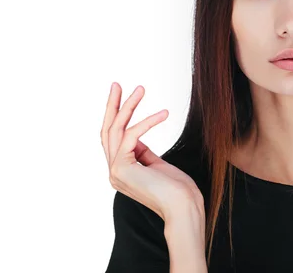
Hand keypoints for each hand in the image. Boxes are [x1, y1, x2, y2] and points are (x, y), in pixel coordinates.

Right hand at [101, 83, 203, 221]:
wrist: (184, 208)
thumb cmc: (177, 190)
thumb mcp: (157, 165)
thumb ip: (143, 152)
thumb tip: (137, 137)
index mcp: (121, 172)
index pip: (114, 139)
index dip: (117, 116)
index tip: (124, 96)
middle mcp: (113, 172)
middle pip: (108, 131)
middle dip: (112, 106)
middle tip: (116, 84)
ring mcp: (115, 171)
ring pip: (116, 130)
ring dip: (128, 106)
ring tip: (141, 89)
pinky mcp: (121, 169)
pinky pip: (131, 136)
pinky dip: (147, 122)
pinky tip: (164, 114)